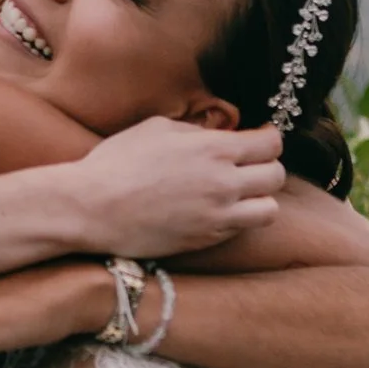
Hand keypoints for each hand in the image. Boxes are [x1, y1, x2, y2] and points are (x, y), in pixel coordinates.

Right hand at [63, 118, 281, 258]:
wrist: (91, 208)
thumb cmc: (117, 163)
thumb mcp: (157, 128)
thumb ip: (196, 130)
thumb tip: (218, 134)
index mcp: (212, 148)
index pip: (270, 143)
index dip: (268, 139)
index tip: (259, 140)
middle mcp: (223, 182)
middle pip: (277, 175)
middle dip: (267, 167)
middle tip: (249, 167)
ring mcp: (217, 214)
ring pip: (270, 209)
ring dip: (260, 200)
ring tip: (241, 195)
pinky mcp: (206, 239)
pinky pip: (242, 229)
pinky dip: (238, 220)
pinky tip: (217, 210)